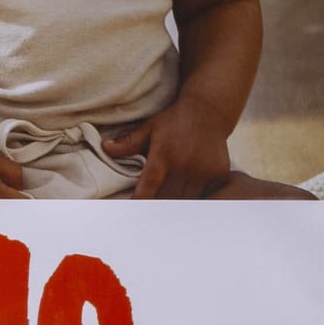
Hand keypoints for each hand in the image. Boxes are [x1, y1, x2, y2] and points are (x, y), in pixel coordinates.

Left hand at [109, 101, 238, 199]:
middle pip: (166, 198)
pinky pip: (203, 195)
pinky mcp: (218, 174)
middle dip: (156, 205)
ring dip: (175, 204)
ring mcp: (203, 171)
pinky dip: (193, 198)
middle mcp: (185, 165)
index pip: (149, 187)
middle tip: (147, 213)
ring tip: (166, 208)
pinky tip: (186, 198)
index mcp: (164, 155)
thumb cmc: (175, 120)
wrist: (209, 111)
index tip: (132, 212)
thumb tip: (105, 147)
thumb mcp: (149, 127)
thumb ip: (128, 142)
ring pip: (185, 200)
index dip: (140, 202)